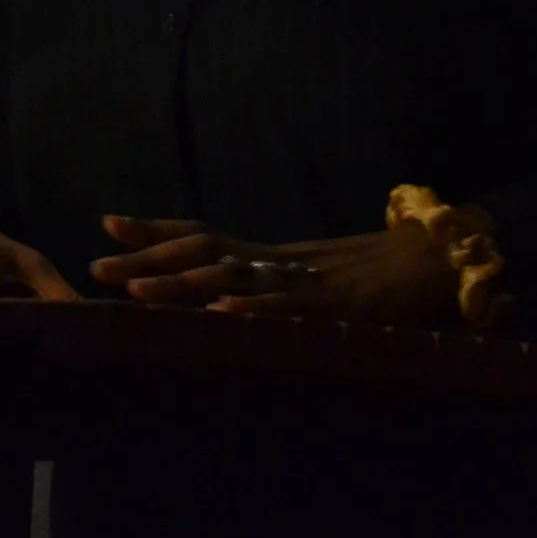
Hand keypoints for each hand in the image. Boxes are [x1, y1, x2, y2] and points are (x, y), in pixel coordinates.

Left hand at [89, 215, 458, 324]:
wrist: (440, 260)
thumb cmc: (382, 274)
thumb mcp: (315, 279)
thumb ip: (276, 285)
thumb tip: (230, 298)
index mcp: (271, 255)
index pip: (202, 234)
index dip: (155, 228)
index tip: (107, 222)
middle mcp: (278, 261)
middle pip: (202, 252)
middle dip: (147, 260)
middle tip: (96, 267)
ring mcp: (303, 281)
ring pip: (232, 279)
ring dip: (183, 286)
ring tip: (138, 293)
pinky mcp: (335, 305)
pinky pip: (288, 308)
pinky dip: (254, 311)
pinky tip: (222, 315)